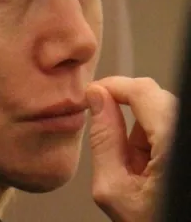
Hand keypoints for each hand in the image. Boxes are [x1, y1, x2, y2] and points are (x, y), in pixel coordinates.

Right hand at [86, 76, 176, 221]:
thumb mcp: (113, 188)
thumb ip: (103, 139)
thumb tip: (96, 100)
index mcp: (173, 142)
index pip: (142, 91)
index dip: (113, 86)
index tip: (92, 92)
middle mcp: (186, 135)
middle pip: (153, 99)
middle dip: (125, 113)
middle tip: (107, 137)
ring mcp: (187, 140)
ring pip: (162, 113)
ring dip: (140, 132)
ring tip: (135, 168)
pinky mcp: (185, 143)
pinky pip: (169, 128)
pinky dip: (153, 142)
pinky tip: (149, 169)